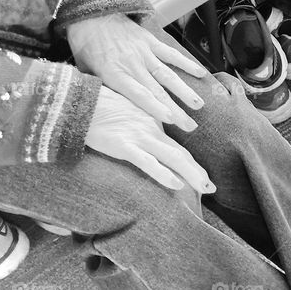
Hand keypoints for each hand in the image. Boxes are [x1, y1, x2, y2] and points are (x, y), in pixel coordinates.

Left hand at [67, 14, 207, 130]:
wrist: (89, 14)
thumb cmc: (85, 45)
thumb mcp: (84, 71)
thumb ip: (98, 90)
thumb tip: (106, 111)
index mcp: (114, 74)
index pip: (138, 95)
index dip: (155, 108)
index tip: (170, 120)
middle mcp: (132, 64)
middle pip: (157, 91)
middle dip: (176, 110)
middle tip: (189, 126)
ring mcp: (143, 52)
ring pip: (168, 75)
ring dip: (185, 91)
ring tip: (199, 105)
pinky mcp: (150, 41)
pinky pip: (170, 54)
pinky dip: (186, 63)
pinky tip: (200, 73)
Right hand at [86, 86, 214, 193]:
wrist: (78, 100)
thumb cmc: (98, 107)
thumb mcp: (126, 115)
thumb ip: (140, 127)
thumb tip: (147, 142)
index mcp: (152, 124)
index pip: (177, 148)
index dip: (192, 164)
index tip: (204, 179)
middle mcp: (150, 131)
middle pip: (180, 154)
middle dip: (198, 173)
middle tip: (212, 188)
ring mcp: (138, 138)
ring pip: (171, 158)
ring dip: (190, 174)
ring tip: (204, 188)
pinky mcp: (123, 145)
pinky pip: (146, 162)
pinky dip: (162, 173)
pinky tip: (175, 184)